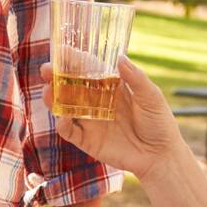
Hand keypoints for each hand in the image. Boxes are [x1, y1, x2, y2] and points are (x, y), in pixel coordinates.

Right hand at [52, 58, 186, 182]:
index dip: (74, 60)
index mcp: (110, 87)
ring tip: (47, 91)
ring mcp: (90, 121)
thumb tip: (120, 58)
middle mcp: (96, 102)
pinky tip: (62, 118)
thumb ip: (136, 79)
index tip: (62, 50)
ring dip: (53, 99)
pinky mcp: (87, 141)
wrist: (161, 156)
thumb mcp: (151, 97)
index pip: (88, 70)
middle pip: (71, 86)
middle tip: (46, 70)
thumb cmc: (159, 123)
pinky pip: (69, 131)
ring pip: (65, 107)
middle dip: (56, 77)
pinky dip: (62, 124)